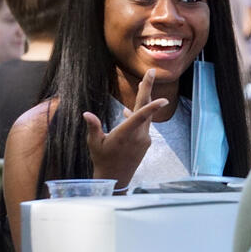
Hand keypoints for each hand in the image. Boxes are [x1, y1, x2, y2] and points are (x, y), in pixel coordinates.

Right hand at [82, 69, 168, 187]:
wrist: (115, 178)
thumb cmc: (102, 159)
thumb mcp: (94, 143)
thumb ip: (93, 127)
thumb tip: (86, 114)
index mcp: (126, 134)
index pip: (141, 117)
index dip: (152, 106)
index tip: (164, 98)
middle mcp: (138, 135)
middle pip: (146, 109)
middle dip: (147, 89)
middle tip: (150, 72)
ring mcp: (144, 139)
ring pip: (146, 116)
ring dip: (143, 101)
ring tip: (142, 86)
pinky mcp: (145, 143)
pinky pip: (144, 125)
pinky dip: (139, 116)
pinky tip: (129, 112)